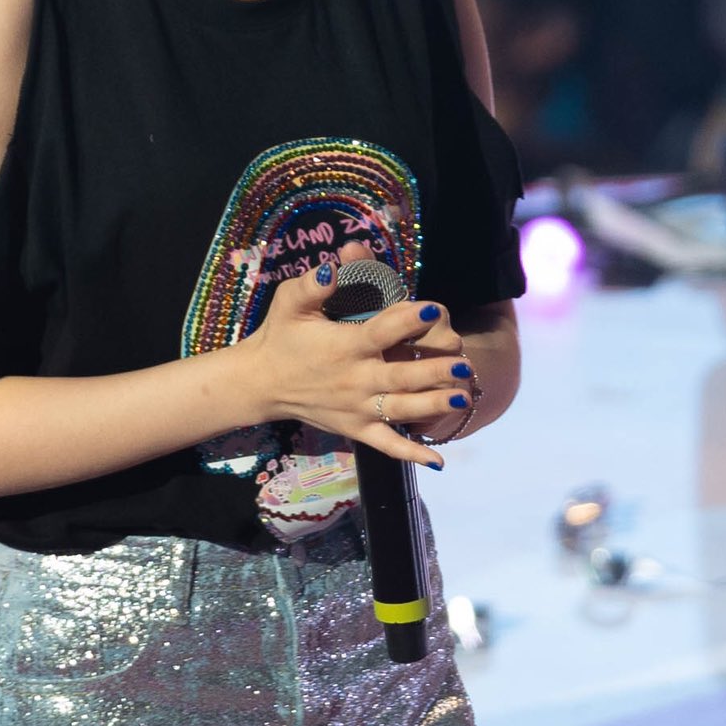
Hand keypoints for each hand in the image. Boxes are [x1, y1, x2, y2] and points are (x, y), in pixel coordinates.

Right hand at [241, 258, 471, 467]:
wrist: (261, 383)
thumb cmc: (281, 337)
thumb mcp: (289, 303)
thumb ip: (312, 284)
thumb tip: (334, 264)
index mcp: (344, 346)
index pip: (382, 331)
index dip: (408, 319)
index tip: (432, 310)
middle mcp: (355, 379)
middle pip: (402, 376)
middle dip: (435, 370)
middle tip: (464, 364)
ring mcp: (357, 409)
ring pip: (402, 410)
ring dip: (434, 406)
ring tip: (463, 398)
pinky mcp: (355, 429)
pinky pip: (387, 445)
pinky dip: (411, 454)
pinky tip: (438, 461)